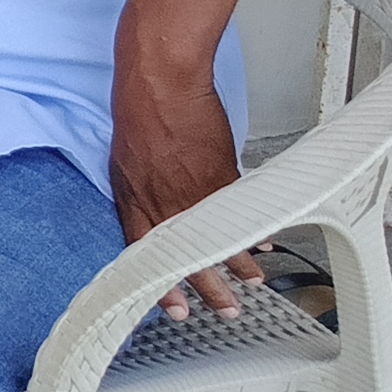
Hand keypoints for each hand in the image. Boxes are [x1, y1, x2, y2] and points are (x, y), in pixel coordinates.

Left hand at [111, 56, 264, 319]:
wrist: (160, 82)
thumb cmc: (140, 113)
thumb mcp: (127, 161)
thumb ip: (144, 192)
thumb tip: (161, 210)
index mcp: (134, 200)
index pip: (146, 256)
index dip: (162, 285)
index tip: (178, 308)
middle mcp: (163, 203)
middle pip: (188, 257)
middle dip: (209, 287)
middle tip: (226, 309)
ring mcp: (193, 191)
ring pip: (219, 239)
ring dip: (239, 262)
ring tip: (254, 281)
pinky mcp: (219, 175)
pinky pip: (239, 211)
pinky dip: (253, 227)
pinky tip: (265, 240)